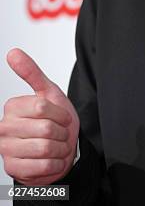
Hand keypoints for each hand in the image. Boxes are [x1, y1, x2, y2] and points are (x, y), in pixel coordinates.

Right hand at [0, 48, 79, 185]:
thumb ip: (31, 72)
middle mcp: (4, 128)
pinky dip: (55, 163)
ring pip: (45, 148)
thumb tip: (12, 52)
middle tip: (60, 133)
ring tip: (57, 145)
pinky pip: (43, 166)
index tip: (61, 116)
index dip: (60, 114)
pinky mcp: (13, 169)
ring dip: (60, 148)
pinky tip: (53, 159)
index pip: (42, 107)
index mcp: (12, 107)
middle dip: (61, 132)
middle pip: (45, 128)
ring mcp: (7, 150)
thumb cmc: (54, 120)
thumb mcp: (48, 92)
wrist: (60, 149)